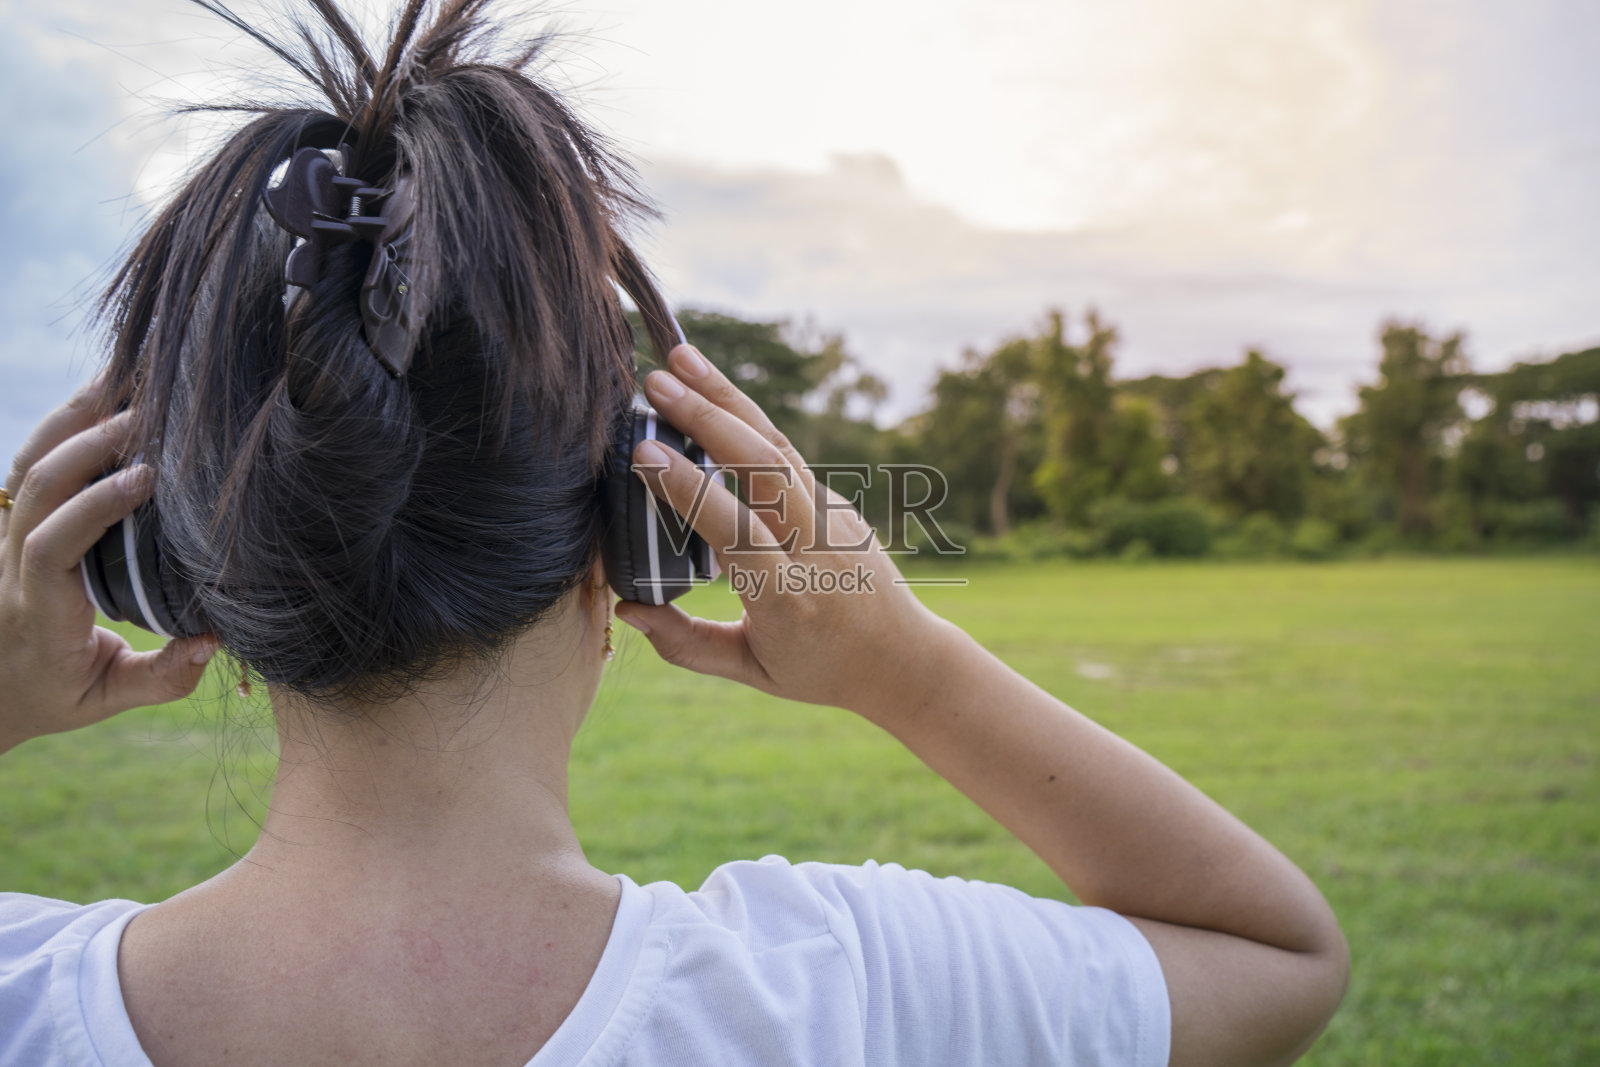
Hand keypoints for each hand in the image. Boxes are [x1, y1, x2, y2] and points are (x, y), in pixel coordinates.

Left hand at [0, 376, 217, 753]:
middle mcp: (6, 566)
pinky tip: (103, 393)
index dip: (92, 508)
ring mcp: (1, 535)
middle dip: (89, 445)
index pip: (49, 548)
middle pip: (33, 489)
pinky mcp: (9, 518)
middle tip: (151, 416)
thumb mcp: (106, 700)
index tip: (145, 480)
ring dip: (73, 417)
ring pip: (24, 464)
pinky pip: (28, 461)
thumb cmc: (54, 693)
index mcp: (36, 613)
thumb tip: (212, 642)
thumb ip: (162, 679)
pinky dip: (64, 422)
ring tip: (124, 377)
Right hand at [613, 345, 957, 724]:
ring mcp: (832, 517)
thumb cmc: (819, 669)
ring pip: (777, 445)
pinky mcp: (835, 500)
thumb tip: (625, 608)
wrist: (903, 658)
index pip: (736, 531)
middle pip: (763, 468)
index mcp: (788, 596)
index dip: (691, 490)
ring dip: (728, 398)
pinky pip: (785, 453)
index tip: (645, 453)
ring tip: (680, 359)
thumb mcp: (750, 670)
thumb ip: (685, 644)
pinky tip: (709, 392)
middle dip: (707, 418)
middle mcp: (815, 546)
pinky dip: (747, 420)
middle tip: (653, 383)